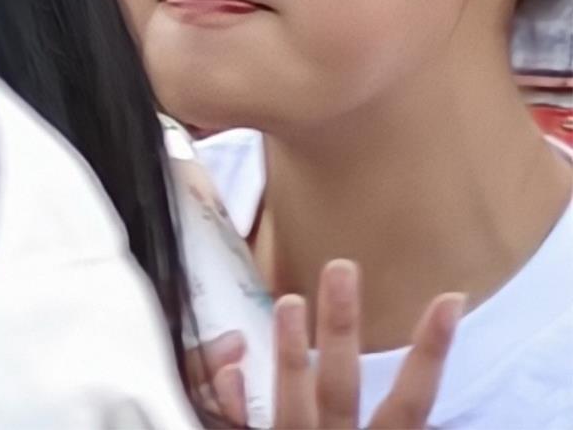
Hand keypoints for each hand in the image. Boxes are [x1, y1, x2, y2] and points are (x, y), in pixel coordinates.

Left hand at [240, 258, 458, 429]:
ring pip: (291, 404)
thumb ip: (397, 420)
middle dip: (340, 329)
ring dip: (289, 353)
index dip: (431, 352)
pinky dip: (234, 403)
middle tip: (341, 266)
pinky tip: (230, 368)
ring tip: (289, 300)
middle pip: (341, 388)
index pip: (413, 401)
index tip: (451, 298)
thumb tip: (426, 406)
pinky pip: (240, 429)